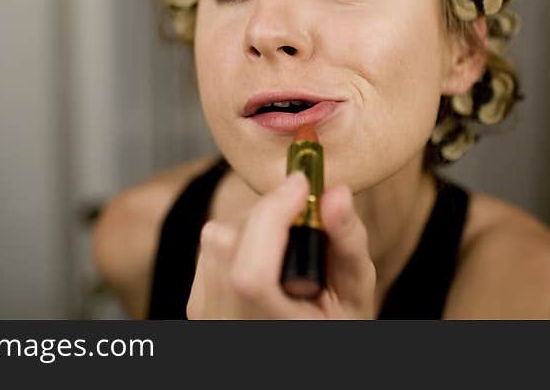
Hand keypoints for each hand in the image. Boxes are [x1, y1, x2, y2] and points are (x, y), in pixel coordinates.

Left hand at [186, 172, 375, 318]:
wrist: (291, 365)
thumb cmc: (332, 331)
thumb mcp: (354, 298)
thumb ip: (347, 246)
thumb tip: (336, 192)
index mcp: (266, 329)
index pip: (250, 273)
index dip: (273, 216)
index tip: (304, 183)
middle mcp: (225, 325)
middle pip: (230, 242)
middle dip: (270, 213)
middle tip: (306, 215)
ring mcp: (204, 314)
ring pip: (217, 237)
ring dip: (255, 224)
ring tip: (289, 247)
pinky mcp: (195, 302)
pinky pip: (211, 250)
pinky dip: (241, 240)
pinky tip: (268, 261)